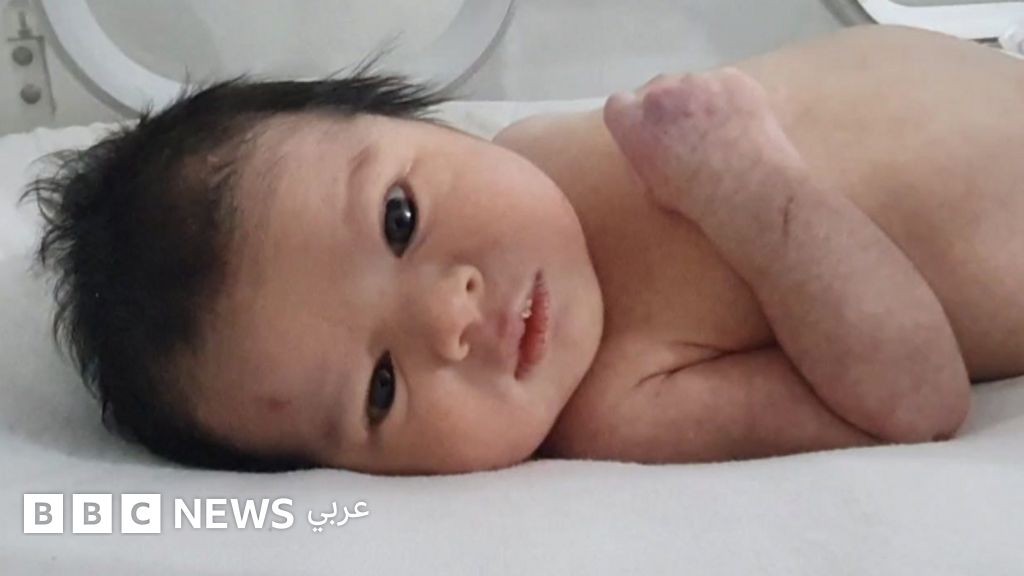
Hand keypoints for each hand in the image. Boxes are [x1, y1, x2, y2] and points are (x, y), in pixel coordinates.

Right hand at [603, 69, 805, 221]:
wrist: (749, 189)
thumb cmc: (695, 199)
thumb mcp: (650, 187)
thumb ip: (640, 156)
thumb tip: (643, 144)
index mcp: (632, 123)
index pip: (618, 105)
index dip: (632, 118)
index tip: (648, 132)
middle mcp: (659, 94)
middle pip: (655, 90)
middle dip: (667, 107)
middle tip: (687, 133)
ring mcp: (697, 81)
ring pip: (691, 85)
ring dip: (698, 101)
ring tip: (718, 129)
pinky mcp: (731, 78)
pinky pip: (723, 83)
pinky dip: (728, 98)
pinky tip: (740, 122)